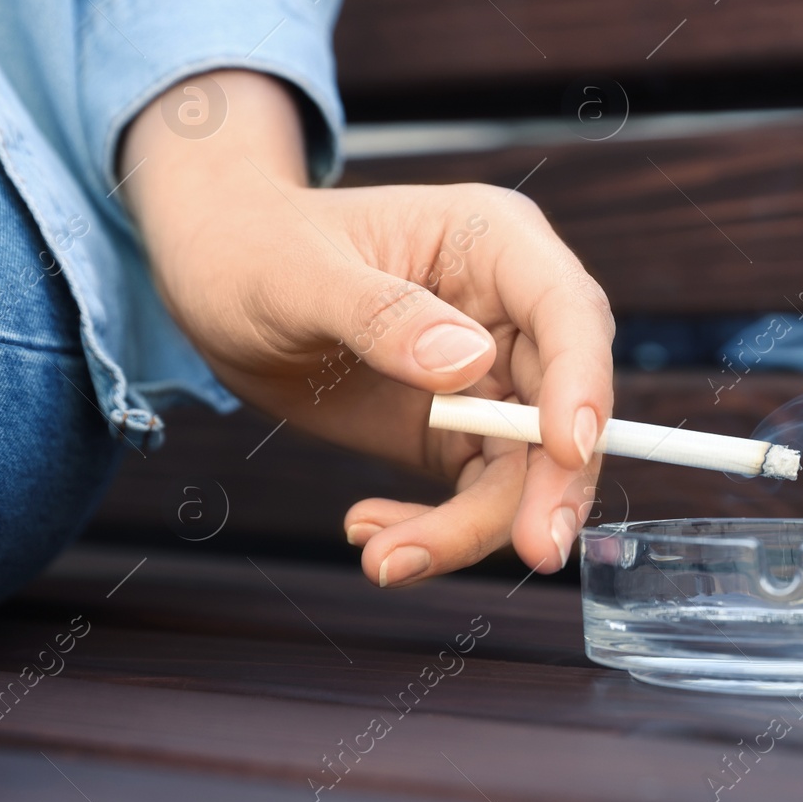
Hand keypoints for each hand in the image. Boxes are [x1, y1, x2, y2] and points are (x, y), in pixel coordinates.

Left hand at [118, 70, 613, 585]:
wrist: (218, 283)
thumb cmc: (257, 249)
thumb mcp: (298, 276)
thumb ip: (381, 315)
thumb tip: (468, 363)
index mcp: (496, 242)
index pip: (569, 310)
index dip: (584, 381)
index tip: (567, 450)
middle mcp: (512, 310)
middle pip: (567, 403)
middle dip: (552, 483)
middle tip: (536, 551)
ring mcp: (492, 375)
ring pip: (528, 467)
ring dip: (474, 528)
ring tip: (385, 560)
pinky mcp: (462, 431)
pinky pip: (480, 495)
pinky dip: (438, 531)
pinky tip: (372, 532)